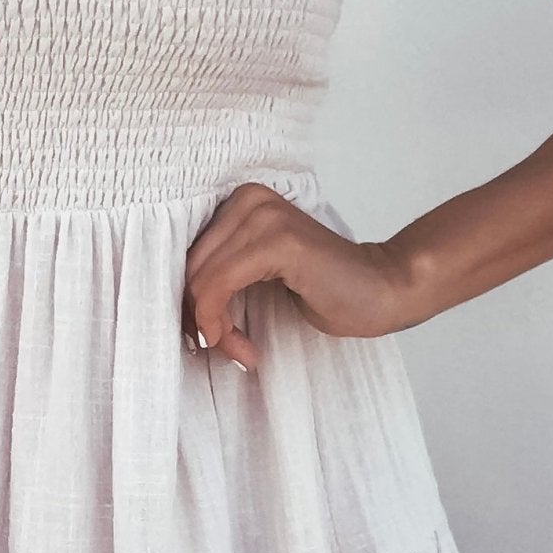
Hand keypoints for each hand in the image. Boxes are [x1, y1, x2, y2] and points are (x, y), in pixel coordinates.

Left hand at [181, 182, 427, 368]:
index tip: (205, 337)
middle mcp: (247, 200)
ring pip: (198, 281)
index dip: (186, 303)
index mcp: (239, 202)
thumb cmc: (323, 289)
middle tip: (223, 350)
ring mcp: (263, 215)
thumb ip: (219, 276)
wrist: (383, 290)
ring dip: (212, 329)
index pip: (183, 256)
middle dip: (196, 319)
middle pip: (186, 268)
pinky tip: (246, 350)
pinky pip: (219, 287)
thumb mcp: (256, 279)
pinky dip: (221, 326)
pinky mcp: (277, 240)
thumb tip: (170, 306)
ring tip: (238, 352)